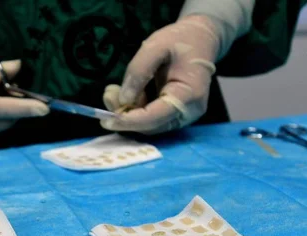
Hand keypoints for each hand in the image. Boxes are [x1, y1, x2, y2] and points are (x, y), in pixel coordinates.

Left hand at [101, 15, 220, 134]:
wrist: (200, 40)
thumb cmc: (180, 40)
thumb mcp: (156, 46)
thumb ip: (138, 71)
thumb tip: (123, 100)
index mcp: (189, 94)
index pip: (155, 117)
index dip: (129, 121)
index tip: (106, 121)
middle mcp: (189, 112)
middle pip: (150, 125)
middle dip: (125, 115)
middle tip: (108, 94)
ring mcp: (184, 116)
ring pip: (148, 125)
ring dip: (128, 112)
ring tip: (113, 90)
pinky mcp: (176, 115)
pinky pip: (151, 119)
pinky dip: (135, 110)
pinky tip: (126, 93)